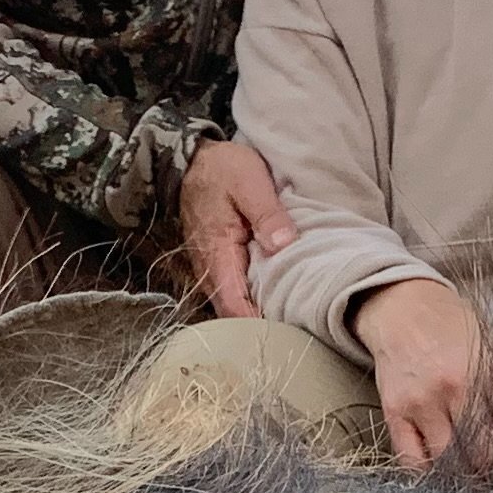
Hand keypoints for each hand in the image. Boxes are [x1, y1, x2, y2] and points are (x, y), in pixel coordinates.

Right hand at [178, 137, 295, 315]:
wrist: (194, 160)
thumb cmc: (223, 169)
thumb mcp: (250, 181)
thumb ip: (267, 214)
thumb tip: (283, 246)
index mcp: (217, 253)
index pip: (234, 306)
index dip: (257, 325)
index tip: (287, 332)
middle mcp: (209, 269)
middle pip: (233, 313)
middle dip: (261, 326)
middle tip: (299, 330)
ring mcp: (211, 268)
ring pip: (233, 305)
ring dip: (258, 313)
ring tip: (292, 318)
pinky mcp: (217, 264)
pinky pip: (234, 291)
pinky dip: (253, 298)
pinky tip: (276, 297)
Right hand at [350, 279, 492, 475]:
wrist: (405, 308)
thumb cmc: (459, 332)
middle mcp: (458, 389)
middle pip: (486, 456)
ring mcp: (423, 402)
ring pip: (450, 463)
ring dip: (466, 482)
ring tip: (476, 486)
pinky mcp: (395, 412)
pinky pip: (413, 462)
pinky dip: (429, 477)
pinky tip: (441, 476)